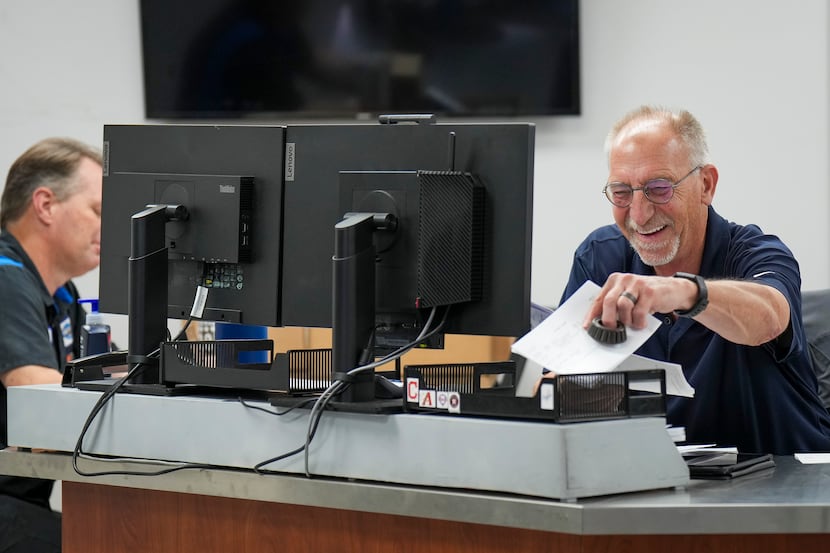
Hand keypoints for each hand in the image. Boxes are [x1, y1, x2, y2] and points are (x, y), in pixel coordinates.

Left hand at [583, 272, 697, 329]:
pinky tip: (641, 322)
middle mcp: (624, 280)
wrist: (675, 289)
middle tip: (611, 329)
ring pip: (623, 306)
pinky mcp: (650, 291)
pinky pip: (639, 311)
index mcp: (615, 280)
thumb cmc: (648, 295)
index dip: (592, 314)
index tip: (588, 326)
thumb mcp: (629, 296)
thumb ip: (616, 306)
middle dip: (608, 319)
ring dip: (626, 320)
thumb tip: (602, 323)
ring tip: (632, 323)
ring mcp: (637, 284)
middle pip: (609, 301)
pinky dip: (638, 321)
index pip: (599, 298)